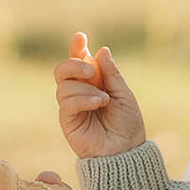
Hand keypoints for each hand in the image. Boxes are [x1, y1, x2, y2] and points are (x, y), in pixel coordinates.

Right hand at [55, 32, 146, 158]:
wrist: (126, 152)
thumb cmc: (127, 125)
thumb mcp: (123, 94)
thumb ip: (111, 74)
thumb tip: (101, 50)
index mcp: (94, 82)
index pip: (80, 61)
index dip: (77, 48)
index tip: (80, 37)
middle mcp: (79, 92)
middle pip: (62, 69)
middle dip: (74, 64)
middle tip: (92, 71)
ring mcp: (71, 106)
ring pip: (63, 85)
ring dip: (85, 88)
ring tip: (104, 99)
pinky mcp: (67, 121)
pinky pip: (66, 102)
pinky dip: (82, 99)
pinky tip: (98, 103)